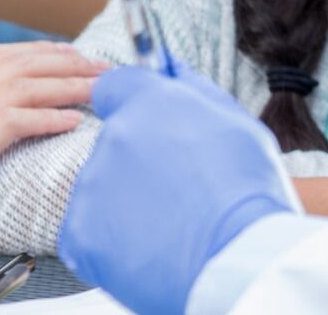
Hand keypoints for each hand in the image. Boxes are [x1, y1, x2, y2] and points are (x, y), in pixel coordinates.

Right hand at [0, 41, 104, 251]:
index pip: (5, 57)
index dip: (46, 54)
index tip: (77, 57)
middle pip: (24, 62)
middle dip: (71, 61)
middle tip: (108, 67)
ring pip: (27, 85)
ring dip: (72, 83)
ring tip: (106, 87)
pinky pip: (15, 122)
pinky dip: (49, 117)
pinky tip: (74, 121)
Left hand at [58, 67, 297, 314]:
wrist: (240, 259)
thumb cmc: (247, 193)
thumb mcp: (235, 123)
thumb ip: (193, 90)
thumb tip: (170, 68)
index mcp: (147, 104)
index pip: (114, 88)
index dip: (131, 107)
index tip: (146, 127)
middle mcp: (112, 138)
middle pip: (113, 145)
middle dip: (138, 163)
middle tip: (177, 192)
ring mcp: (92, 186)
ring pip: (101, 189)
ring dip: (125, 205)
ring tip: (169, 227)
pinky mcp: (80, 232)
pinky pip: (85, 232)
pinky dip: (110, 244)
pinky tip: (147, 249)